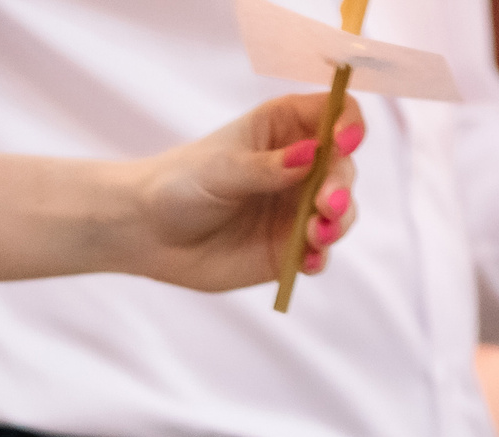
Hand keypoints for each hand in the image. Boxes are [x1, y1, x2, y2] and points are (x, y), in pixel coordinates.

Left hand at [124, 94, 364, 291]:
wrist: (149, 233)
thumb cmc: (180, 184)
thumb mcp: (220, 169)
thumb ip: (266, 167)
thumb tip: (311, 156)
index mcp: (285, 128)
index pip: (337, 113)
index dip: (349, 124)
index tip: (344, 142)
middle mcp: (301, 166)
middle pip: (343, 167)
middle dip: (341, 186)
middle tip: (325, 204)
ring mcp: (297, 208)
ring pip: (340, 212)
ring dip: (337, 223)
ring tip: (318, 234)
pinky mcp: (291, 248)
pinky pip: (319, 252)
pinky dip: (320, 256)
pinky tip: (310, 261)